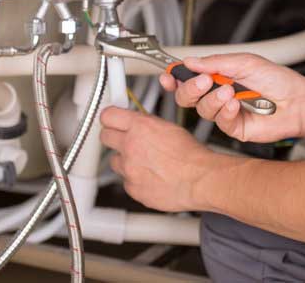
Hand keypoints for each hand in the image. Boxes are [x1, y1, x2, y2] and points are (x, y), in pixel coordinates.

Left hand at [99, 106, 232, 211]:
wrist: (200, 179)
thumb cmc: (191, 155)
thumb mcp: (169, 128)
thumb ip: (147, 125)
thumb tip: (139, 124)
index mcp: (140, 127)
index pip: (108, 116)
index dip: (110, 118)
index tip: (111, 119)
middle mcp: (130, 146)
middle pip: (105, 137)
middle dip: (114, 136)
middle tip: (124, 138)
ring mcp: (129, 169)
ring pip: (115, 161)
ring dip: (126, 160)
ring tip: (145, 162)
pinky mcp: (132, 188)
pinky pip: (126, 181)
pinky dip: (135, 179)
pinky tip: (151, 176)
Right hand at [160, 53, 304, 143]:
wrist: (298, 100)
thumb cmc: (277, 79)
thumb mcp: (245, 62)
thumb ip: (216, 63)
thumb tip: (191, 62)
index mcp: (218, 76)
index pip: (188, 78)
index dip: (175, 78)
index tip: (169, 75)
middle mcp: (218, 95)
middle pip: (187, 97)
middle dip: (190, 89)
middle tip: (203, 81)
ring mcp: (225, 113)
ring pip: (202, 110)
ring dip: (212, 99)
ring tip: (230, 91)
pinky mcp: (234, 128)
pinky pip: (220, 122)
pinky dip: (225, 112)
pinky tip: (236, 105)